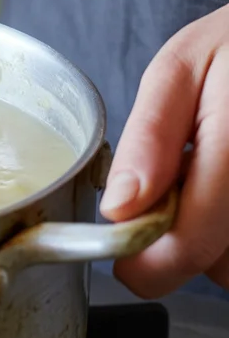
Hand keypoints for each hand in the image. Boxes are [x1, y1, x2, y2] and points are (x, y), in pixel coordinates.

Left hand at [100, 4, 228, 296]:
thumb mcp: (179, 70)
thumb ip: (150, 139)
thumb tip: (119, 208)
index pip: (189, 247)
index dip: (144, 264)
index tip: (122, 252)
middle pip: (217, 266)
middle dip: (183, 240)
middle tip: (178, 183)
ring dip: (214, 236)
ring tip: (210, 175)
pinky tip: (228, 184)